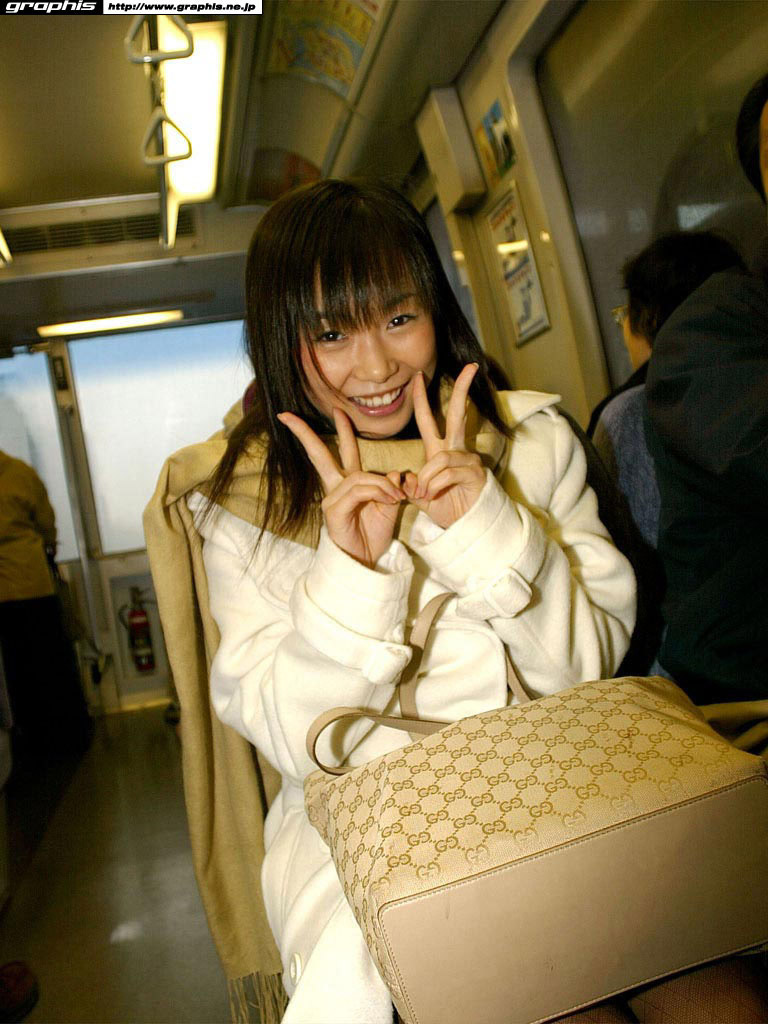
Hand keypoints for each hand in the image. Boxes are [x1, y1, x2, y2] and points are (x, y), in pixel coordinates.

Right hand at [277, 407, 404, 567]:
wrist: (366, 561)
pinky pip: (358, 491)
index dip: (342, 430)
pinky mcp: (333, 511)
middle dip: (305, 434)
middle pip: (320, 455)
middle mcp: (336, 488)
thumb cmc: (374, 535)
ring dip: (381, 484)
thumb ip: (392, 487)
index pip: (342, 451)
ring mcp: (331, 499)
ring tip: (398, 497)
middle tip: (288, 415)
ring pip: (358, 476)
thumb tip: (397, 473)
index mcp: (349, 483)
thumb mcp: (389, 506)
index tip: (338, 410)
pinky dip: (376, 492)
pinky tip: (389, 500)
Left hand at [402, 363, 485, 528]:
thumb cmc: (446, 508)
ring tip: (425, 495)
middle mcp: (456, 450)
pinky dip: (435, 485)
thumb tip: (403, 478)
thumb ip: (409, 484)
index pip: (430, 419)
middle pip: (458, 414)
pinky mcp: (475, 473)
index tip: (418, 376)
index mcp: (440, 451)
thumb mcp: (420, 495)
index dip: (422, 398)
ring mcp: (468, 460)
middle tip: (470, 367)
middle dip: (462, 390)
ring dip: (427, 478)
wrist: (467, 528)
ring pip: (440, 458)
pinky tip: (433, 495)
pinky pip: (447, 473)